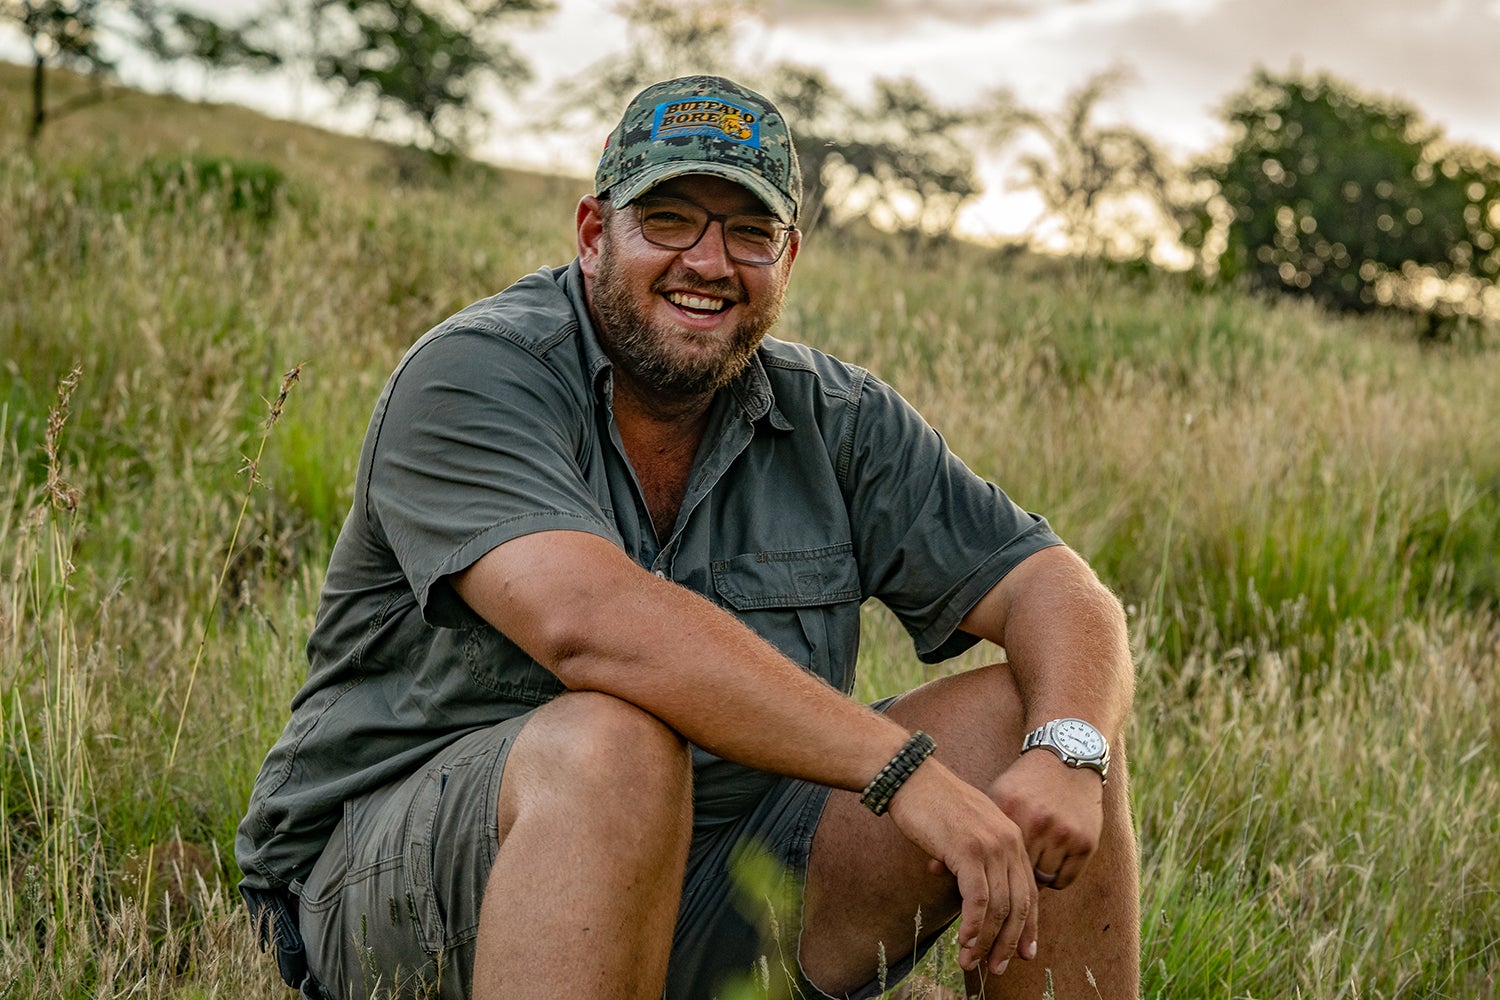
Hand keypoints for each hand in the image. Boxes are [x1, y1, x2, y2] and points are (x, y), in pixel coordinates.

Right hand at [886, 759, 1038, 976]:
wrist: (912, 777)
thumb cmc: (933, 803)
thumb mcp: (966, 830)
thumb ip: (976, 858)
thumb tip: (971, 894)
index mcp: (1012, 837)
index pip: (1029, 890)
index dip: (1029, 926)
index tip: (1024, 953)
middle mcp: (1009, 842)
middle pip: (1020, 904)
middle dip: (1010, 942)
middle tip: (997, 967)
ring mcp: (991, 846)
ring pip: (999, 907)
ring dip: (986, 941)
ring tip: (972, 962)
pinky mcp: (968, 851)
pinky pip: (977, 900)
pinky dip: (973, 925)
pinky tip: (964, 940)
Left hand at [990, 748, 1105, 891]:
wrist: (1068, 760)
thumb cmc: (1027, 783)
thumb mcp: (998, 794)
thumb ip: (976, 829)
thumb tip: (938, 868)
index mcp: (1010, 809)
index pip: (993, 858)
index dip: (992, 868)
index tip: (991, 869)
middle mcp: (1038, 822)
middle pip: (1018, 872)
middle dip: (1015, 874)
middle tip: (1014, 869)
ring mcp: (1063, 833)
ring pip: (1043, 879)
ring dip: (1037, 875)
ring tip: (1035, 859)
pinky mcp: (1085, 843)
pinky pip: (1065, 880)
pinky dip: (1057, 877)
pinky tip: (1052, 862)